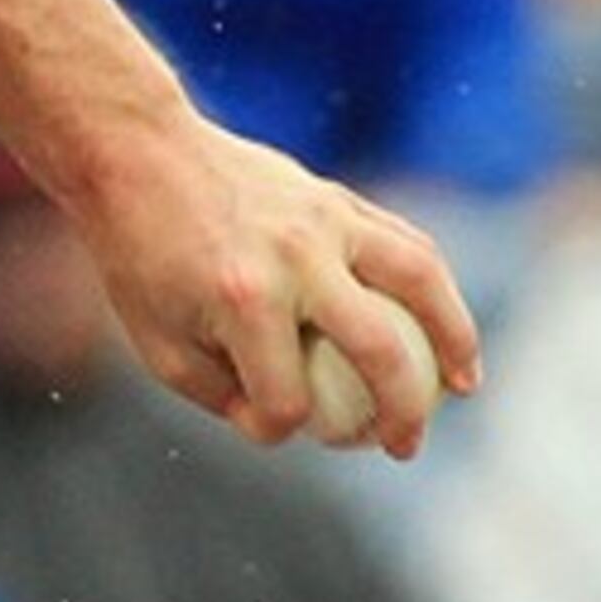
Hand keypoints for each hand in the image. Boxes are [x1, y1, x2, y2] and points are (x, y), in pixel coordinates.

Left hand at [61, 117, 479, 457]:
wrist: (134, 153)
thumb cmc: (139, 255)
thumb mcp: (154, 339)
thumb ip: (219, 394)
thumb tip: (286, 427)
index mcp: (243, 299)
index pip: (286, 398)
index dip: (278, 427)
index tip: (264, 424)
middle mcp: (293, 259)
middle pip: (378, 352)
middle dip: (400, 414)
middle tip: (404, 448)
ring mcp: (322, 220)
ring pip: (420, 282)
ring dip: (456, 341)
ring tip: (466, 387)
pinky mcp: (336, 197)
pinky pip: (406, 244)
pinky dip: (437, 288)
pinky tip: (448, 327)